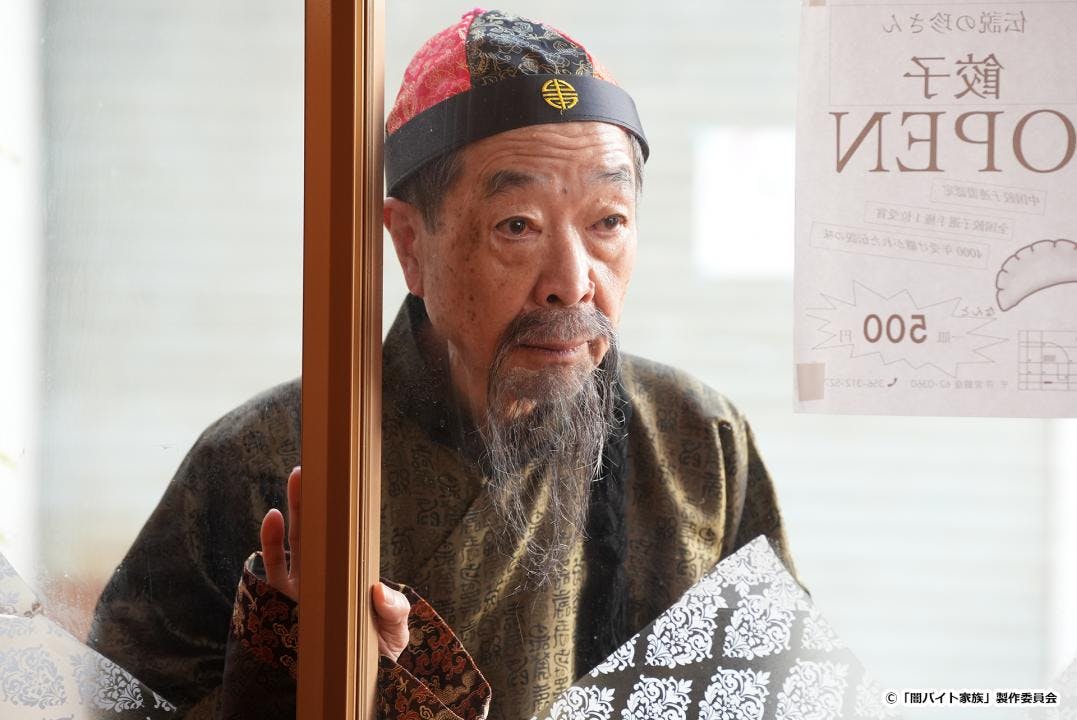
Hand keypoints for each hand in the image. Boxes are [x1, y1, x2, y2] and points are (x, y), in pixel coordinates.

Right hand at [259, 466, 411, 660]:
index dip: (337, 514)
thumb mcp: (395, 631)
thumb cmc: (377, 654)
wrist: (360, 684)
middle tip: (312, 469)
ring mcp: (300, 592)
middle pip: (314, 534)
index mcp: (346, 578)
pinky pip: (273, 573)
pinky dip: (270, 545)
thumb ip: (394, 611)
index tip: (338, 483)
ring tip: (297, 480)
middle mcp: (320, 580)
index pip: (341, 540)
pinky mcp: (282, 608)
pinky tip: (273, 519)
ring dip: (295, 512)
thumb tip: (379, 591)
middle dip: (312, 501)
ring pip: (294, 544)